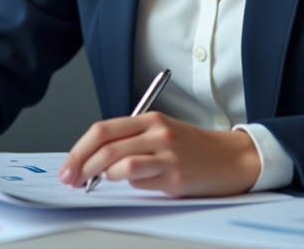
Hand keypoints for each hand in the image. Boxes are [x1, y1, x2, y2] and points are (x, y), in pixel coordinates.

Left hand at [57, 112, 260, 196]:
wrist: (235, 158)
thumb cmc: (196, 150)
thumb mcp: (163, 136)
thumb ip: (133, 143)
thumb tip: (97, 163)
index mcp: (149, 119)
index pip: (102, 129)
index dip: (79, 149)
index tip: (68, 165)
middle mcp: (156, 132)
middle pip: (104, 144)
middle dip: (80, 164)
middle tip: (71, 179)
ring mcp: (166, 152)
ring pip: (117, 161)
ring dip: (99, 175)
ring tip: (96, 183)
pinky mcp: (175, 175)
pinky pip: (138, 178)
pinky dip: (125, 183)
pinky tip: (127, 184)